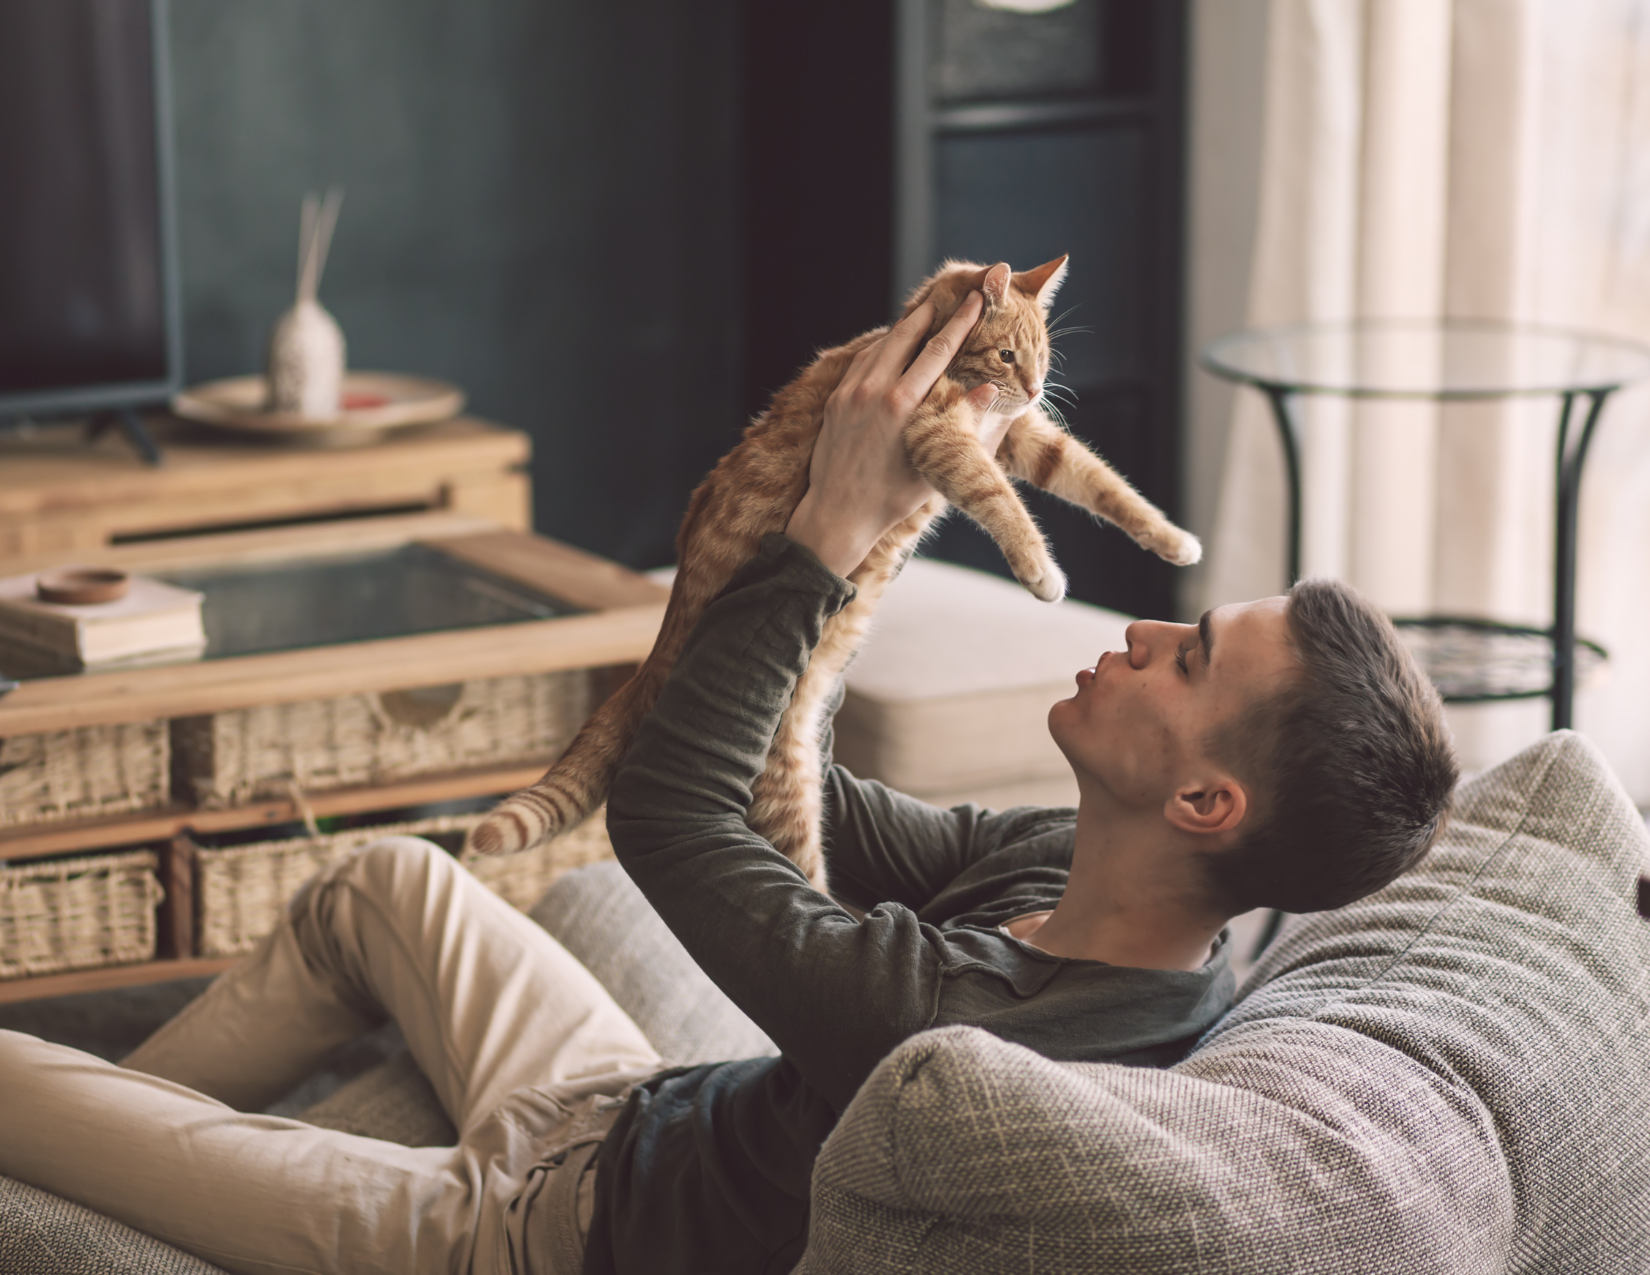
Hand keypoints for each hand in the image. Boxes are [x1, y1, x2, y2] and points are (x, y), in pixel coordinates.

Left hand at [786, 291, 1007, 577]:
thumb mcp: (935, 463)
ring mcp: (850, 393)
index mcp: (902, 405)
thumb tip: (990, 390)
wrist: (838, 514)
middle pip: (907, 336)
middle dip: (932, 312)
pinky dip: (881, 348)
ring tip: (926, 312)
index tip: (975, 300)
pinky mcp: (835, 400)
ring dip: (905, 327)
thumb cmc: (893, 498)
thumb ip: (962, 423)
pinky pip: (862, 362)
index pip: (937, 351)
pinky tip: (893, 343)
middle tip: (952, 293)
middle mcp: (873, 391)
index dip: (960, 323)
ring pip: (881, 345)